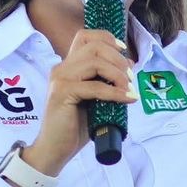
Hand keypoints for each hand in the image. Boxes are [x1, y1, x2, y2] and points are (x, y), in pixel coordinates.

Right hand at [22, 30, 136, 176]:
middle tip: (131, 78)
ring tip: (128, 89)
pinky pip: (94, 87)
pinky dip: (114, 92)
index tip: (124, 52)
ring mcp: (60, 79)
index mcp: (68, 66)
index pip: (86, 36)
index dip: (108, 38)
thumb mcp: (95, 99)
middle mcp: (62, 68)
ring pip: (95, 62)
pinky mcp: (62, 93)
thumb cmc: (75, 126)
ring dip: (118, 74)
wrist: (55, 149)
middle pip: (95, 46)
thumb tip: (130, 68)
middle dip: (119, 59)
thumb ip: (106, 82)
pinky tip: (126, 99)